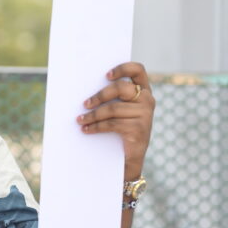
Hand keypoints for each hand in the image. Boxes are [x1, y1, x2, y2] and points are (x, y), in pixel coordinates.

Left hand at [77, 61, 153, 178]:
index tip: (106, 75)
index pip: (138, 70)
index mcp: (144, 91)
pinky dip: (95, 126)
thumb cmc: (121, 130)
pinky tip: (86, 129)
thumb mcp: (120, 111)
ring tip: (80, 120)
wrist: (130, 159)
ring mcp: (145, 115)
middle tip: (85, 104)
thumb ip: (114, 98)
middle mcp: (147, 100)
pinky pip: (111, 124)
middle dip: (100, 95)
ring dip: (92, 115)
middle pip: (121, 88)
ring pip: (113, 108)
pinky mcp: (139, 129)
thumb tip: (88, 89)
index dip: (122, 68)